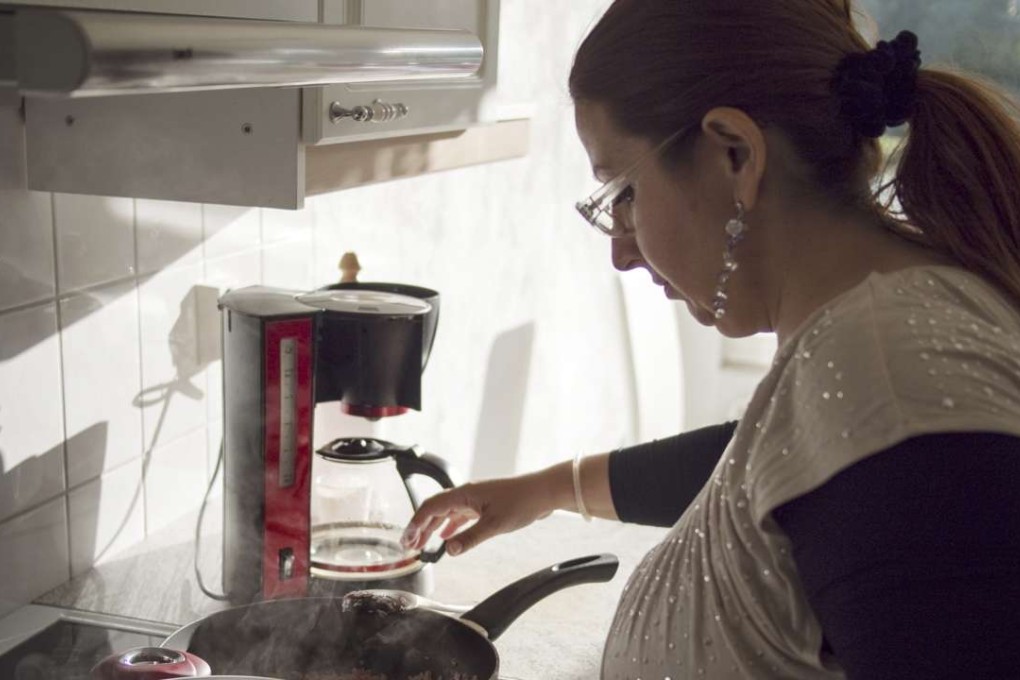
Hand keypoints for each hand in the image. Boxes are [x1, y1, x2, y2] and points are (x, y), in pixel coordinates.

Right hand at [400, 472, 560, 555]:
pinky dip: (449, 526)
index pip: (430, 507)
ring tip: (422, 544)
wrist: (543, 492)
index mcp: (464, 495)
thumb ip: (470, 538)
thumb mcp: (494, 524)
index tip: (406, 540)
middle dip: (419, 527)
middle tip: (408, 546)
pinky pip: (459, 516)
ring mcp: (474, 500)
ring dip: (432, 528)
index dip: (415, 523)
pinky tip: (446, 537)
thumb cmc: (522, 502)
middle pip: (434, 509)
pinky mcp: (483, 505)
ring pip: (446, 513)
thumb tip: (449, 551)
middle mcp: (466, 495)